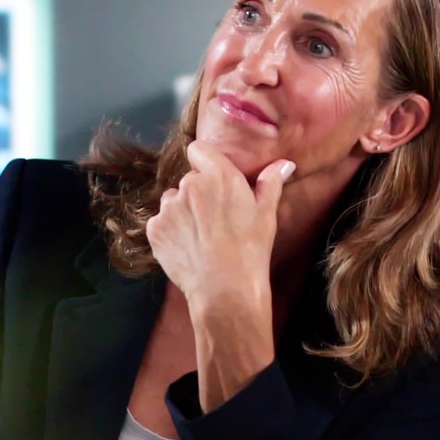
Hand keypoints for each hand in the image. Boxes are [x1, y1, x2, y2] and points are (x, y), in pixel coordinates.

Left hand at [143, 145, 292, 322]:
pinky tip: (187, 247)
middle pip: (189, 180)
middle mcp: (189, 186)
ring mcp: (168, 208)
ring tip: (200, 235)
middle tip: (214, 218)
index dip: (205, 162)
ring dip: (182, 211)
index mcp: (218, 176)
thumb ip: (270, 183)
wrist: (225, 290)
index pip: (198, 149)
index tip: (213, 178)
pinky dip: (170, 231)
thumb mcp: (266, 215)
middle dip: (198, 193)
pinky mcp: (154, 229)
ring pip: (173, 201)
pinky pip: (160, 222)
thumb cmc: (251, 250)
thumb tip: (285, 164)